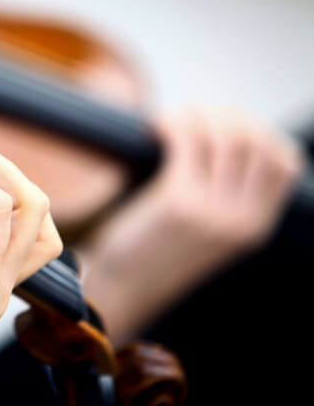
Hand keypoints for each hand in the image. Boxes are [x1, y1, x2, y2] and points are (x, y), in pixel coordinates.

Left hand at [80, 111, 301, 345]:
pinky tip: (154, 129)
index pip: (285, 164)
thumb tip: (215, 133)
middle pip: (257, 141)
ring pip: (225, 136)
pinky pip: (188, 141)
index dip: (258, 132)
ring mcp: (213, 212)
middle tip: (192, 115)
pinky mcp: (179, 202)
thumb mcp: (205, 232)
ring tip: (171, 120)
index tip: (223, 124)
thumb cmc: (151, 254)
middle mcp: (242, 220)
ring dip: (197, 115)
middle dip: (225, 115)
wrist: (120, 290)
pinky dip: (173, 124)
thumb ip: (222, 196)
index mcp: (254, 227)